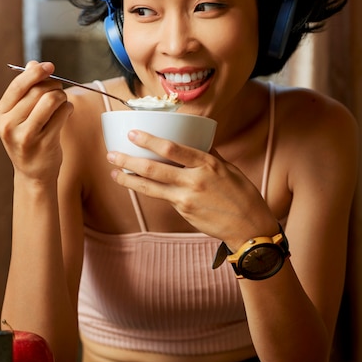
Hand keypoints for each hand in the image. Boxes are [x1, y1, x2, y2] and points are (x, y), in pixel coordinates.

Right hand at [0, 61, 72, 185]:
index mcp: (0, 114)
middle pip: (38, 90)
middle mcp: (9, 125)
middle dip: (54, 86)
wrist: (33, 173)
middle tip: (58, 91)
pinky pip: (63, 113)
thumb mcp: (20, 115)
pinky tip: (66, 113)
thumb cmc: (28, 138)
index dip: (36, 72)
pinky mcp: (45, 143)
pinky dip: (69, 108)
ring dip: (62, 96)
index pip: (18, 85)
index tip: (49, 66)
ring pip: (52, 99)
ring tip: (62, 102)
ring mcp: (26, 135)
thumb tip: (33, 63)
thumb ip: (26, 90)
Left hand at [107, 128, 277, 245]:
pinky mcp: (183, 212)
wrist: (250, 228)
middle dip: (128, 159)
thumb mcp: (227, 167)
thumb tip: (192, 139)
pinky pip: (162, 197)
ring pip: (151, 187)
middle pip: (154, 169)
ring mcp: (186, 199)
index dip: (149, 140)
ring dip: (128, 178)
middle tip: (112, 153)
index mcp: (207, 164)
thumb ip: (207, 154)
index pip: (172, 149)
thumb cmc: (242, 194)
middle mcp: (194, 181)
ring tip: (113, 172)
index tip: (132, 133)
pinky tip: (136, 183)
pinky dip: (147, 189)